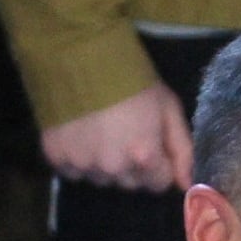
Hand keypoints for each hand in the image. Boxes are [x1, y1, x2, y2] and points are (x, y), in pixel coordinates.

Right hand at [42, 83, 193, 189]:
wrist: (78, 56)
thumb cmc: (131, 80)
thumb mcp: (168, 109)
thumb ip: (182, 150)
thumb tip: (186, 185)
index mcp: (142, 155)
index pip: (158, 183)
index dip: (159, 164)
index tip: (151, 143)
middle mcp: (112, 166)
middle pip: (130, 183)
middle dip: (133, 165)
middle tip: (125, 135)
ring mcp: (81, 163)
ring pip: (102, 179)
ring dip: (105, 165)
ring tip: (101, 134)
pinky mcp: (55, 156)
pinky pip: (73, 172)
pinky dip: (78, 160)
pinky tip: (80, 136)